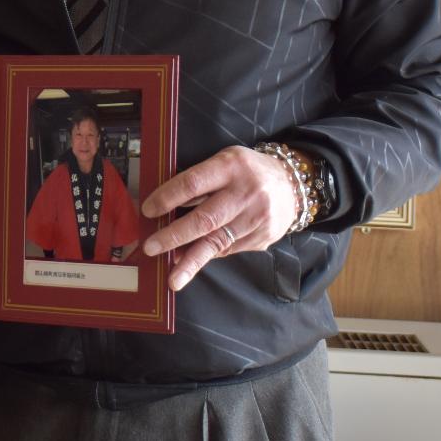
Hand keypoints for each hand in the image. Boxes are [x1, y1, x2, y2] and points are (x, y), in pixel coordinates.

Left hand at [141, 146, 299, 290]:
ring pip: (218, 241)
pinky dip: (207, 255)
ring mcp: (256, 218)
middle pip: (205, 218)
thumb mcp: (224, 162)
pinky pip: (228, 249)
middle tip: (151, 247)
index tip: (148, 211)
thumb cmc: (247, 172)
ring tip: (173, 278)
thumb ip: (200, 182)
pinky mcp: (262, 238)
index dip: (168, 197)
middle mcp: (245, 193)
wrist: (292, 185)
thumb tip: (166, 210)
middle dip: (174, 236)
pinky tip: (189, 262)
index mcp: (230, 167)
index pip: (193, 183)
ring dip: (191, 261)